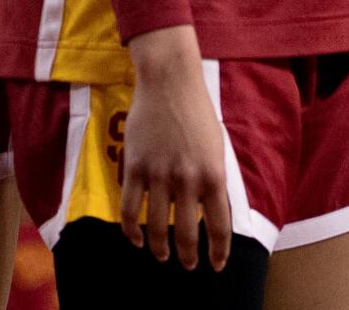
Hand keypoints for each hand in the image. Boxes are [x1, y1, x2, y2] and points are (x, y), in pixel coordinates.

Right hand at [121, 27, 232, 271]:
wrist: (170, 82)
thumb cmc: (197, 112)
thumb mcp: (217, 148)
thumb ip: (213, 180)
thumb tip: (211, 211)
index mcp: (213, 176)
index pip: (219, 227)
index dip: (218, 252)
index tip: (216, 265)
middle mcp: (187, 180)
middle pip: (187, 233)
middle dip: (188, 256)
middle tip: (187, 265)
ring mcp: (158, 174)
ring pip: (156, 227)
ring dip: (160, 248)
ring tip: (162, 256)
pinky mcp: (134, 166)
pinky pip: (129, 208)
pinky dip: (130, 230)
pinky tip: (136, 240)